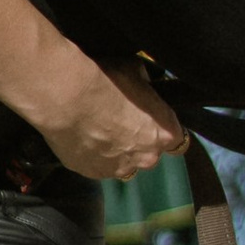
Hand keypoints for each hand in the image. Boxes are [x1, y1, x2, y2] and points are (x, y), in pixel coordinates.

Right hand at [37, 57, 186, 183]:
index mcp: (165, 134)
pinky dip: (92, 155)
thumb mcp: (135, 71)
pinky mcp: (92, 173)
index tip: (151, 119)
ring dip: (116, 151)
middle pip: (149, 154)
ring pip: (123, 163)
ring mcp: (119, 169)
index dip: (163, 128)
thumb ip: (145, 84)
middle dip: (139, 142)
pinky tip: (81, 137)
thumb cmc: (107, 82)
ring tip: (97, 131)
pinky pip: (97, 166)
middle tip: (119, 122)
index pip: (177, 139)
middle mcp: (146, 159)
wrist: (67, 97)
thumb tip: (143, 83)